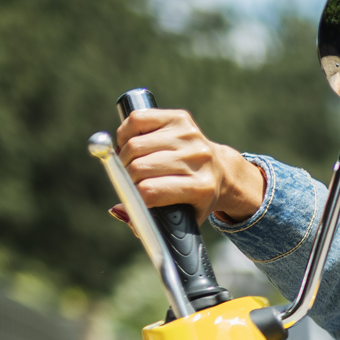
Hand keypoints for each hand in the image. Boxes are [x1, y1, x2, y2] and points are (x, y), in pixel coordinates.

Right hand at [113, 108, 265, 225]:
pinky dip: (126, 133)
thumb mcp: (181, 217)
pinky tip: (131, 142)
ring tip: (130, 163)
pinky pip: (137, 120)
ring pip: (134, 145)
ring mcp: (190, 136)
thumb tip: (118, 210)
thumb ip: (149, 221)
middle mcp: (198, 159)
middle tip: (129, 180)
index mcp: (201, 188)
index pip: (150, 191)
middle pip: (139, 167)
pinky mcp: (180, 118)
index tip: (129, 197)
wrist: (221, 170)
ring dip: (124, 156)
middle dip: (126, 176)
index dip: (132, 196)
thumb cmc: (195, 197)